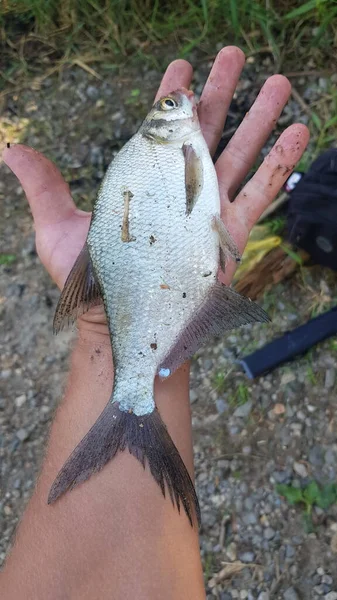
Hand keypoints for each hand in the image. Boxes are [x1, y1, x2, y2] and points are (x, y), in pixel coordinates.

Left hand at [3, 46, 308, 336]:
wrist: (123, 326)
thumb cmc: (90, 284)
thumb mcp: (57, 229)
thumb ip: (43, 187)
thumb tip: (9, 150)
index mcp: (145, 182)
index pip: (160, 127)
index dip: (170, 94)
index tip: (182, 66)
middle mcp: (179, 189)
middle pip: (206, 129)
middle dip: (222, 90)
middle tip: (234, 54)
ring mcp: (207, 210)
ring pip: (240, 152)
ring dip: (261, 115)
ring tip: (280, 81)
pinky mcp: (230, 234)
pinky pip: (261, 193)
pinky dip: (280, 163)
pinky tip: (298, 132)